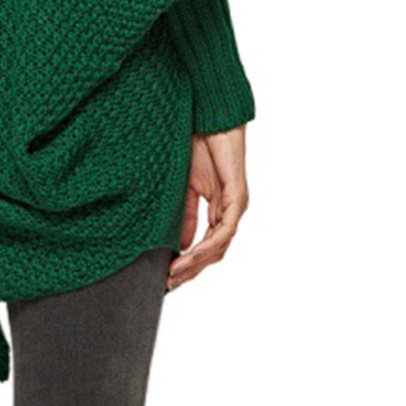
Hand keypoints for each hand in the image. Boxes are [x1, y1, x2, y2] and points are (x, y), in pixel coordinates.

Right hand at [166, 125, 248, 290]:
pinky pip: (225, 229)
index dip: (190, 264)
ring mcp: (236, 206)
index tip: (169, 277)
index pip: (208, 246)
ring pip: (220, 245)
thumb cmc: (199, 147)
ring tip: (175, 273)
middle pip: (215, 252)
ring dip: (197, 262)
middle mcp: (231, 211)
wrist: (210, 121)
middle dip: (192, 270)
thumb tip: (180, 246)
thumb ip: (185, 216)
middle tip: (170, 284)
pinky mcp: (237, 197)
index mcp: (220, 210)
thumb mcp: (186, 188)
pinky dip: (208, 244)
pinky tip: (191, 253)